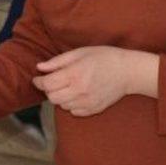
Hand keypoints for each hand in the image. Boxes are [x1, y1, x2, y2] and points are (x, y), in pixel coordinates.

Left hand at [32, 46, 158, 116]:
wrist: (128, 71)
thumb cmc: (104, 58)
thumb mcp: (80, 53)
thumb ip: (58, 61)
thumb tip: (39, 67)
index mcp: (75, 74)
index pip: (47, 84)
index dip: (38, 82)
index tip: (38, 79)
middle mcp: (80, 90)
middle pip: (52, 97)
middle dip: (49, 90)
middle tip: (53, 82)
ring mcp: (87, 102)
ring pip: (62, 106)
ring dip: (60, 97)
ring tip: (68, 87)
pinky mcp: (94, 109)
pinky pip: (74, 112)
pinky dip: (71, 105)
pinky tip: (77, 94)